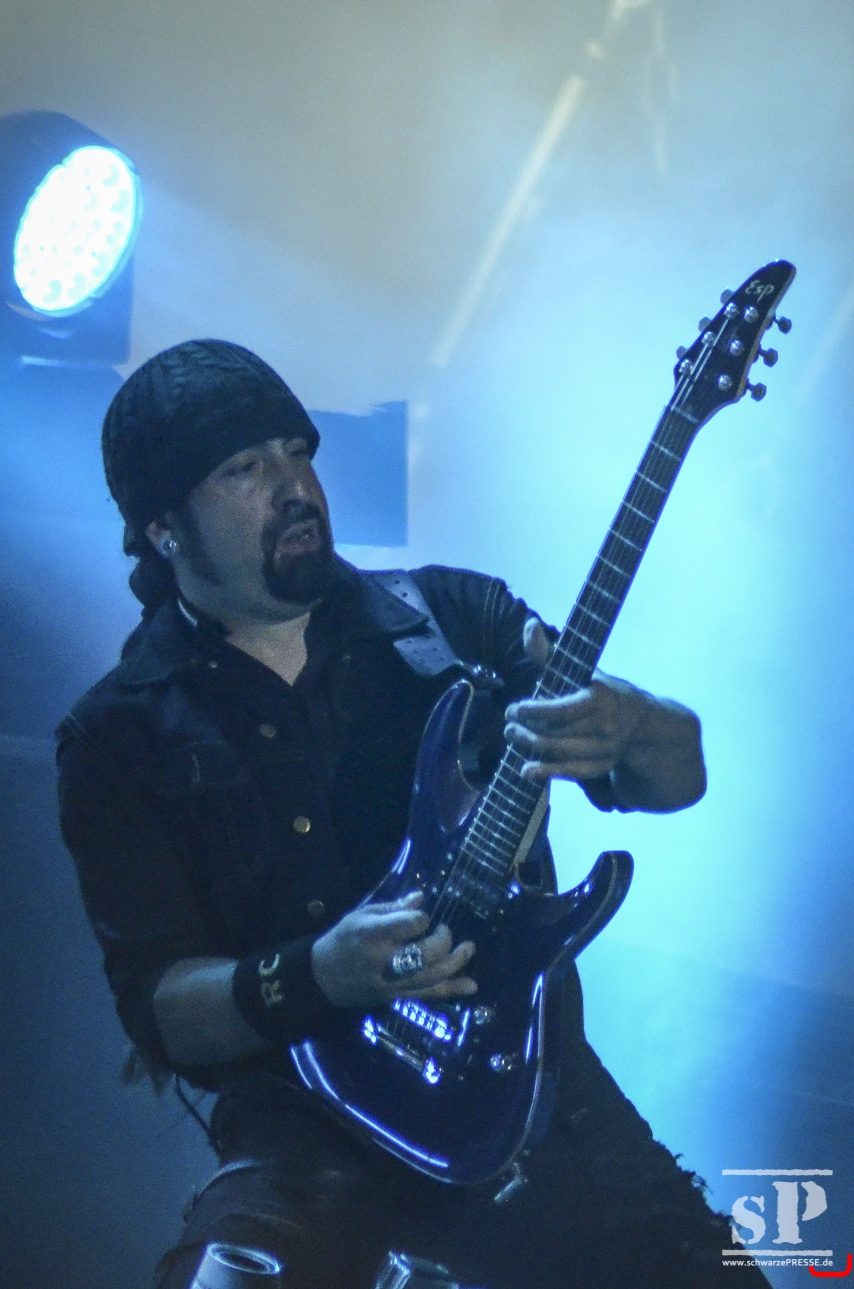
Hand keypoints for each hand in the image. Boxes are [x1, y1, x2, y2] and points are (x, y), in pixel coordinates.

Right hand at [311, 892, 476, 1008]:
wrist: (323, 977)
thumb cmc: (343, 938)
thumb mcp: (362, 914)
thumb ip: (394, 908)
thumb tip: (421, 898)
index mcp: (373, 934)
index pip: (411, 924)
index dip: (422, 919)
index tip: (421, 917)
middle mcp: (385, 960)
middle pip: (426, 953)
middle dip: (443, 940)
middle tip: (445, 930)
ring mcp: (392, 982)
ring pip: (432, 976)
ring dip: (456, 963)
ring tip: (469, 949)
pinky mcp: (396, 997)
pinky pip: (428, 994)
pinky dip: (452, 990)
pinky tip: (471, 986)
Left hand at [503, 617, 705, 809]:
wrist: (637, 720)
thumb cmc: (598, 690)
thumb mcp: (577, 668)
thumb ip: (548, 653)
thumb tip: (529, 625)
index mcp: (600, 697)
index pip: (561, 710)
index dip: (533, 711)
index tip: (514, 709)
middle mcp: (605, 725)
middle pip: (555, 734)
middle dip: (525, 730)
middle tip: (508, 726)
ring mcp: (606, 749)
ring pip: (559, 753)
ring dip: (530, 748)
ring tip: (513, 738)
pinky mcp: (603, 767)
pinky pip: (571, 773)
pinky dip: (547, 772)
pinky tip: (527, 770)